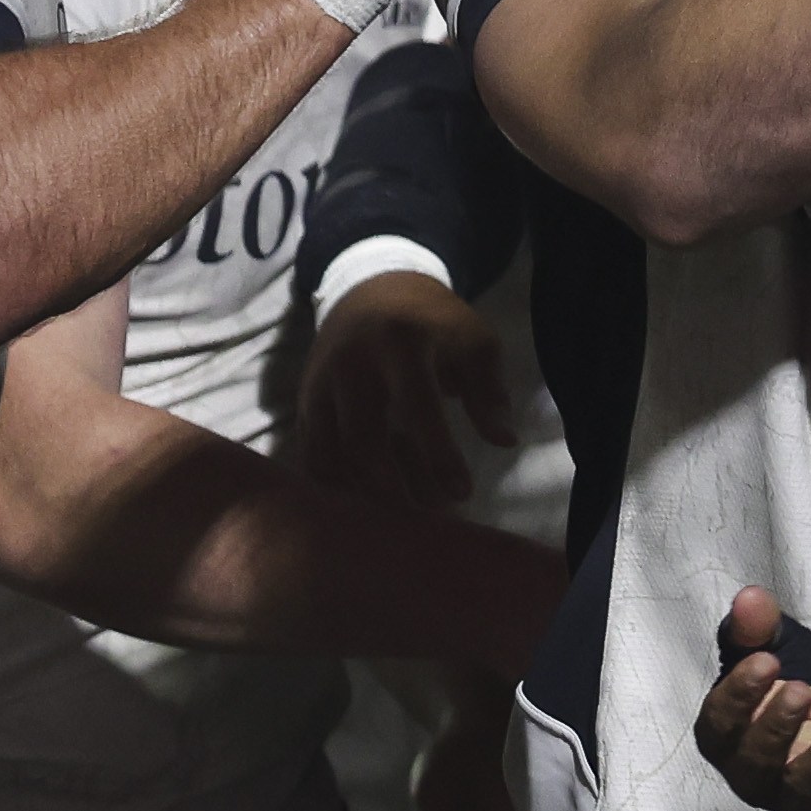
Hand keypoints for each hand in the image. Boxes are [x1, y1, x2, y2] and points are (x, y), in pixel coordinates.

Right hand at [297, 270, 516, 506]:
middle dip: (394, 487)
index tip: (463, 493)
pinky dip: (332, 484)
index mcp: (400, 344)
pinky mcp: (305, 398)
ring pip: (331, 450)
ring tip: (396, 522)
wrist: (371, 287)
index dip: (439, 456)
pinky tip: (361, 508)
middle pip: (364, 439)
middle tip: (425, 520)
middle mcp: (353, 364)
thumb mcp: (472, 340)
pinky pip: (310, 450)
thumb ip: (489, 389)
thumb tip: (504, 441)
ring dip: (361, 492)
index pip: (418, 407)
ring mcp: (322, 383)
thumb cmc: (432, 321)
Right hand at [694, 586, 810, 810]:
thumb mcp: (774, 648)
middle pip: (757, 763)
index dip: (738, 696)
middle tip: (803, 690)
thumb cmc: (793, 686)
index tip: (766, 661)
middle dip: (777, 727)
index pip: (719, 725)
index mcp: (725, 739)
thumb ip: (757, 627)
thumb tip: (750, 597)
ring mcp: (797, 802)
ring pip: (804, 790)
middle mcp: (753, 778)